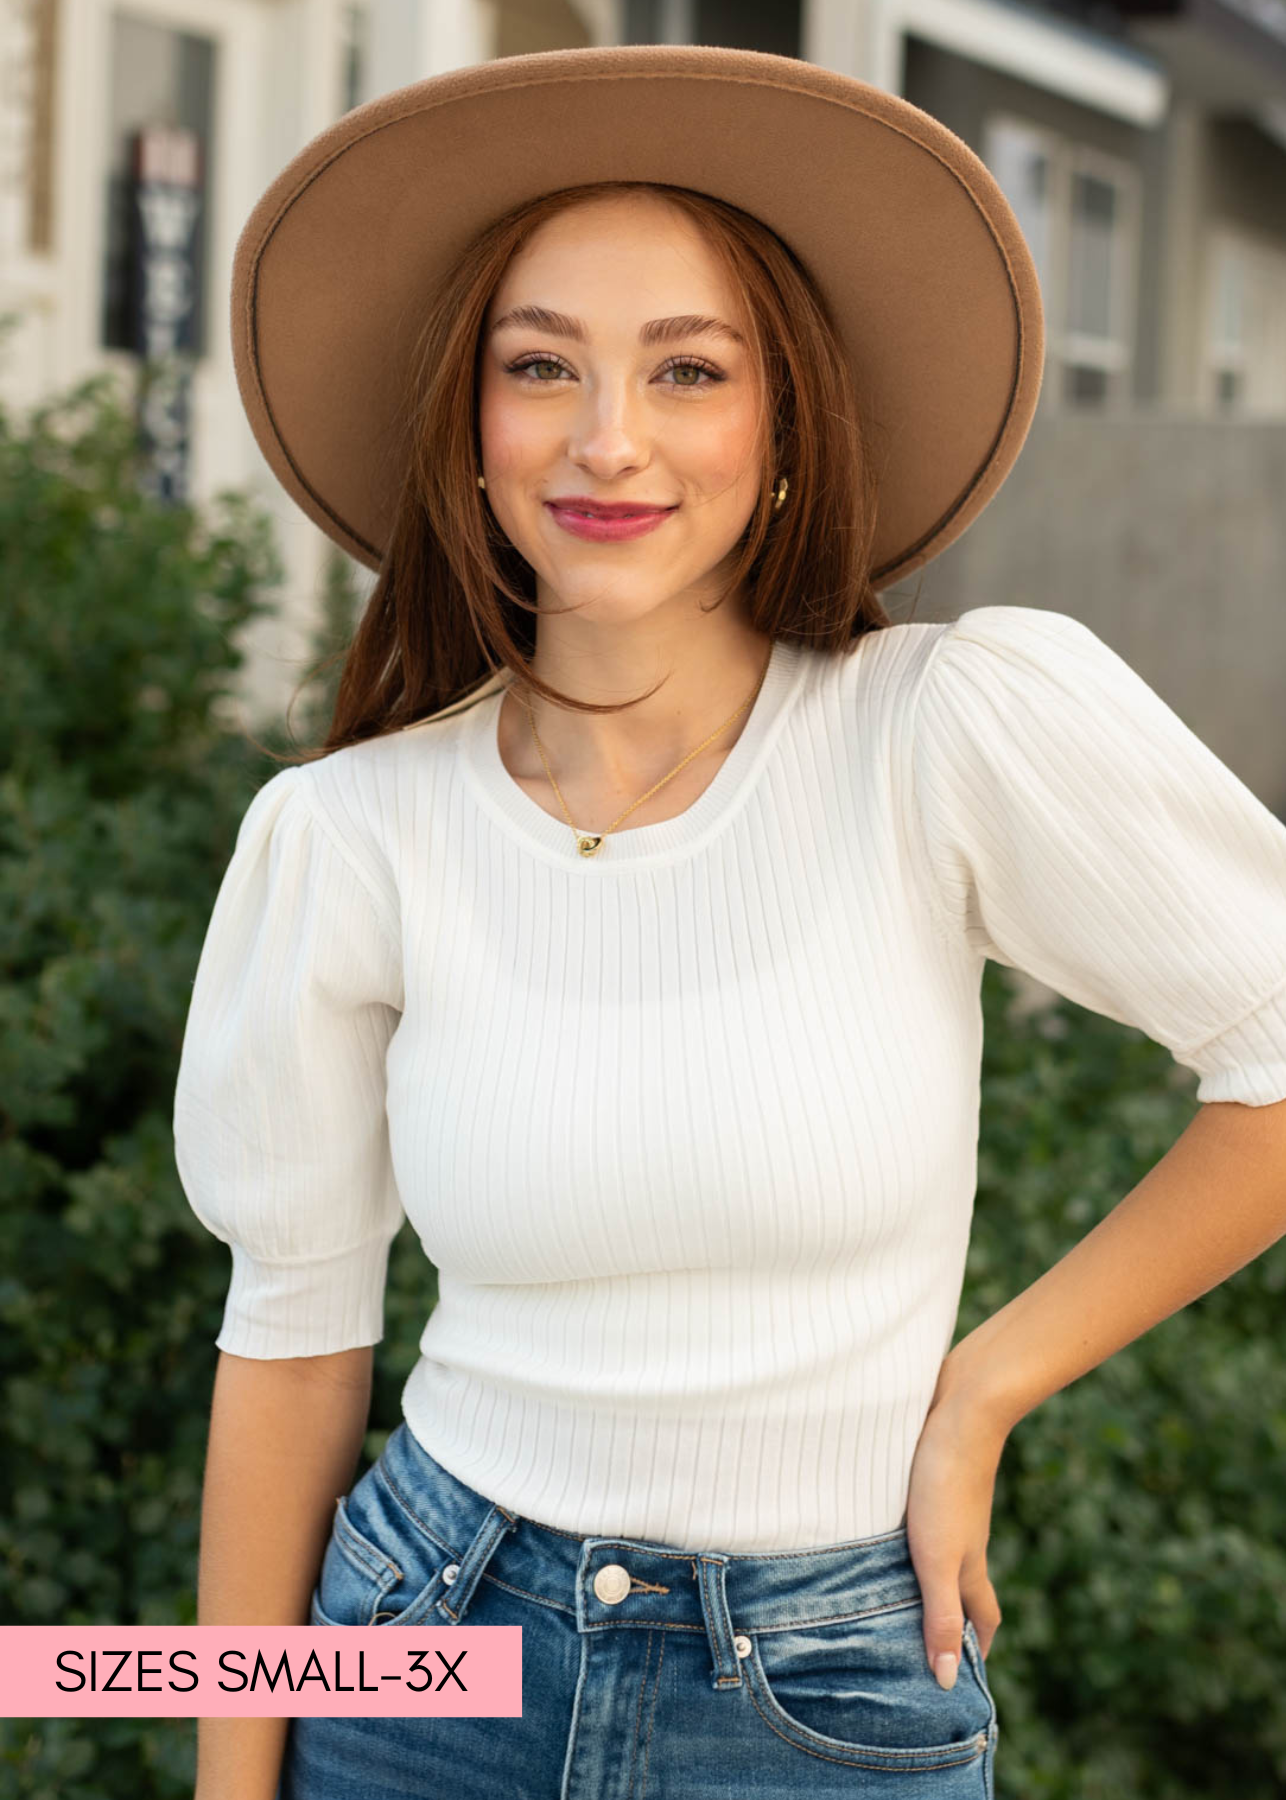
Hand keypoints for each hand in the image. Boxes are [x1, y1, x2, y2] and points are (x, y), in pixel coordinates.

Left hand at [905, 1395, 1005, 1689]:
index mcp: (971, 1566)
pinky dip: (911, 1541)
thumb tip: (948, 1681)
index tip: (962, 1677)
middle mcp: (965, 1541)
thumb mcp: (938, 1559)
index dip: (975, 1648)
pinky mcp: (934, 1481)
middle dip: (952, 1619)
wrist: (962, 1408)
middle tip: (923, 1643)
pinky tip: (883, 1533)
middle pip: (964, 1589)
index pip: (982, 1617)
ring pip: (945, 1554)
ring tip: (894, 1595)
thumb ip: (941, 1615)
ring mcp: (952, 1509)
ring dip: (928, 1578)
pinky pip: (925, 1522)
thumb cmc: (946, 1484)